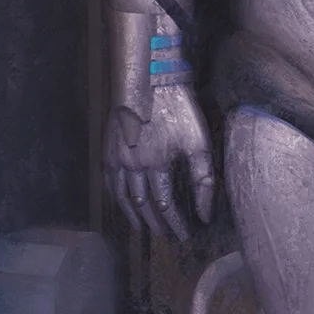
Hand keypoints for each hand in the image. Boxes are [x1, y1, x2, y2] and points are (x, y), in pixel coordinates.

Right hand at [103, 92, 214, 240]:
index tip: (185, 235)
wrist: (152, 78)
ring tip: (142, 228)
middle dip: (156, 224)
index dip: (176, 224)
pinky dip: (114, 195)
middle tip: (166, 235)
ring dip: (132, 215)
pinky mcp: (109, 146)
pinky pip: (108, 179)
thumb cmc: (179, 108)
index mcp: (156, 164)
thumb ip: (203, 180)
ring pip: (121, 196)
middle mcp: (132, 165)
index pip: (165, 206)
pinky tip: (121, 201)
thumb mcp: (199, 142)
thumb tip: (205, 212)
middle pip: (143, 204)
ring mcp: (117, 156)